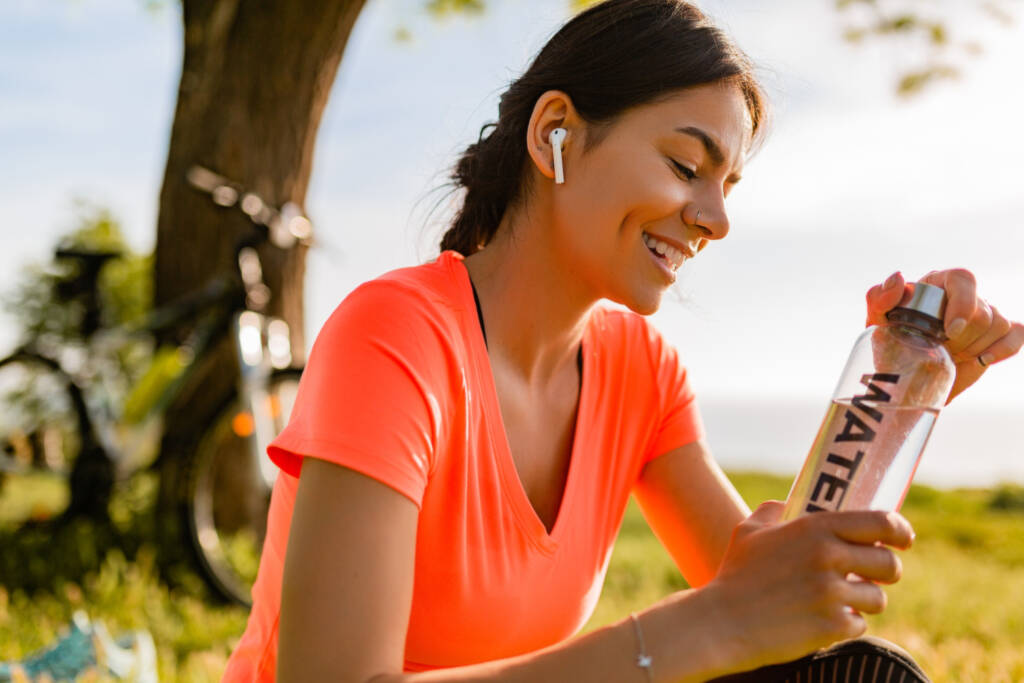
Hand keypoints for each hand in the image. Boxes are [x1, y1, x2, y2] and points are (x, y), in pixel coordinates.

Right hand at [702, 501, 912, 672]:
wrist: (722, 621)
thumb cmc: (735, 574)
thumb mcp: (749, 532)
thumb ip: (772, 511)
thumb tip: (786, 504)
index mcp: (815, 528)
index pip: (882, 522)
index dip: (900, 531)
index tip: (903, 539)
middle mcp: (829, 557)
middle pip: (888, 564)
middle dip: (884, 572)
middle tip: (868, 576)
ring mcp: (833, 593)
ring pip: (877, 598)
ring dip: (862, 601)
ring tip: (835, 601)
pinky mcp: (833, 626)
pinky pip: (859, 625)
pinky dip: (845, 625)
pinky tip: (820, 621)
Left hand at [865, 269, 1023, 403]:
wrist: (905, 375)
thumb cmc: (888, 342)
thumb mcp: (876, 322)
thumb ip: (879, 298)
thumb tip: (899, 278)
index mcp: (937, 284)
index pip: (962, 278)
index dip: (963, 303)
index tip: (951, 331)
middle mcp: (963, 295)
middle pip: (983, 309)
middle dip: (963, 337)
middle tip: (940, 349)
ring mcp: (984, 314)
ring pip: (999, 324)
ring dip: (975, 347)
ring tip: (950, 355)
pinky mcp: (997, 336)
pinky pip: (1017, 334)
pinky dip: (1005, 348)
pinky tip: (983, 359)